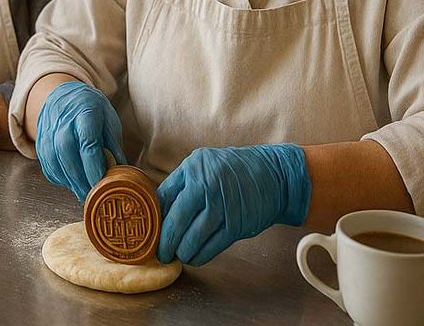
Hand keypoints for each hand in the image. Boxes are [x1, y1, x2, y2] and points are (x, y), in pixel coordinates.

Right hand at [35, 81, 125, 200]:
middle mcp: (63, 121)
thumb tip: (120, 173)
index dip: (93, 164)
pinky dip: (58, 177)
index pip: (87, 140)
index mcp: (85, 112)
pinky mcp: (40, 142)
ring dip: (68, 180)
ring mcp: (48, 131)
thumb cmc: (90, 109)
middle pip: (67, 151)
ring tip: (82, 192)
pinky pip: (47, 164)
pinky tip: (70, 183)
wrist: (63, 96)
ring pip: (53, 160)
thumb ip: (113, 146)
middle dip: (79, 177)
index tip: (101, 182)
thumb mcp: (109, 120)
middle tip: (92, 194)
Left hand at [156, 144, 310, 265]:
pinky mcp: (239, 224)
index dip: (156, 219)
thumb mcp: (201, 164)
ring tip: (178, 256)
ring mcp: (225, 206)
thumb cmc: (230, 170)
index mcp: (194, 169)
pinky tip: (195, 258)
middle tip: (161, 253)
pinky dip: (202, 255)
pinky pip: (214, 245)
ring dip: (183, 251)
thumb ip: (179, 184)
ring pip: (194, 237)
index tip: (150, 232)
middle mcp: (208, 186)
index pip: (165, 198)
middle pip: (177, 221)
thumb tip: (157, 211)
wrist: (273, 175)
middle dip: (166, 242)